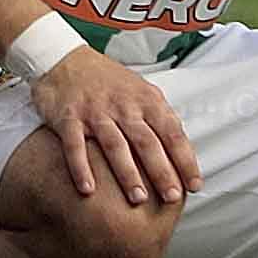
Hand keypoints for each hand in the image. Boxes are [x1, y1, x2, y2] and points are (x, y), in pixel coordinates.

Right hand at [27, 50, 201, 211]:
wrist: (64, 58)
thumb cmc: (108, 81)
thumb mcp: (141, 91)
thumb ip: (161, 119)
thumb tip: (184, 155)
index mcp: (145, 100)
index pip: (172, 132)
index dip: (185, 160)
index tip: (194, 185)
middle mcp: (122, 105)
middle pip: (146, 142)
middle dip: (161, 171)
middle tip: (172, 197)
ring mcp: (94, 111)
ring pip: (115, 144)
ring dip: (127, 173)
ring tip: (138, 198)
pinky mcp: (68, 117)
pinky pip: (75, 145)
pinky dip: (81, 167)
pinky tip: (89, 189)